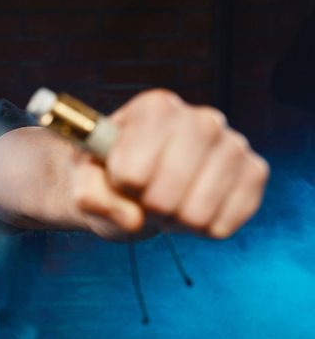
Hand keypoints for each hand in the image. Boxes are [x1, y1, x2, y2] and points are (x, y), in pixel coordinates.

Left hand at [69, 89, 268, 239]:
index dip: (121, 185)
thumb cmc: (107, 180)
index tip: (119, 177)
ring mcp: (233, 144)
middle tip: (143, 198)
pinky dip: (200, 230)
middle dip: (148, 207)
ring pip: (197, 213)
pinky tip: (190, 208)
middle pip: (168, 192)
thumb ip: (89, 197)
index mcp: (154, 108)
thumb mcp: (84, 185)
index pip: (133, 169)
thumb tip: (132, 218)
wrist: (135, 188)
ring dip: (174, 221)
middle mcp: (201, 118)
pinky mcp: (254, 173)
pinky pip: (223, 225)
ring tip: (165, 204)